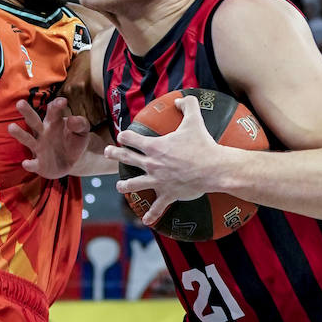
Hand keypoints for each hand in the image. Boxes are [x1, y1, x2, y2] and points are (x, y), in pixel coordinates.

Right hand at [9, 96, 90, 178]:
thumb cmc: (75, 141)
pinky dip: (29, 164)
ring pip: (27, 139)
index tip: (62, 102)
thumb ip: (81, 124)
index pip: (53, 110)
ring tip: (11, 127)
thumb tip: (72, 120)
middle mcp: (43, 132)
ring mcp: (39, 147)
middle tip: (20, 103)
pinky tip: (26, 163)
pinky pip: (33, 163)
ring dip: (19, 133)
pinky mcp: (39, 164)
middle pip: (33, 121)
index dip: (56, 105)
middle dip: (27, 112)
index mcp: (53, 121)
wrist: (72, 161)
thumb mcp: (83, 132)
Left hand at [106, 94, 222, 226]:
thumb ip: (187, 105)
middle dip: (115, 154)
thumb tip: (180, 99)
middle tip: (108, 152)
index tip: (122, 135)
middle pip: (127, 158)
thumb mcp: (195, 120)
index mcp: (154, 146)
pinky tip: (145, 221)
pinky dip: (152, 215)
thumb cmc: (203, 145)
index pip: (132, 139)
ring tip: (119, 186)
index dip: (125, 136)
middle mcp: (152, 164)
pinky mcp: (168, 194)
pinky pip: (158, 206)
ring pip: (135, 183)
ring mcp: (158, 180)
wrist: (213, 168)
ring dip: (125, 185)